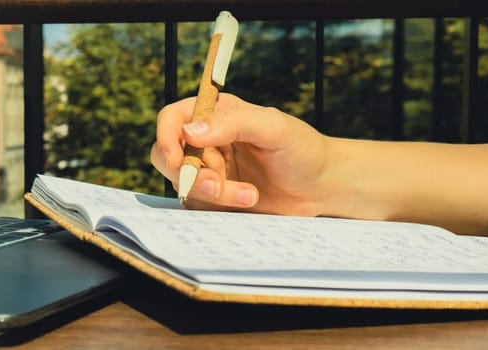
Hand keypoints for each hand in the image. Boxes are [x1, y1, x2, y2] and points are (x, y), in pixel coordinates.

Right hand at [150, 93, 338, 215]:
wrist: (321, 187)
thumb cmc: (302, 149)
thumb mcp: (274, 128)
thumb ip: (234, 124)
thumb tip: (190, 131)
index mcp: (216, 114)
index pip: (172, 118)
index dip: (166, 136)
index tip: (177, 156)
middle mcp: (206, 141)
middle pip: (167, 155)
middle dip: (188, 174)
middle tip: (215, 184)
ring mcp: (208, 170)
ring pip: (183, 184)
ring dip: (212, 194)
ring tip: (250, 194)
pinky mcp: (215, 197)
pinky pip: (198, 205)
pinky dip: (220, 206)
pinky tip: (249, 199)